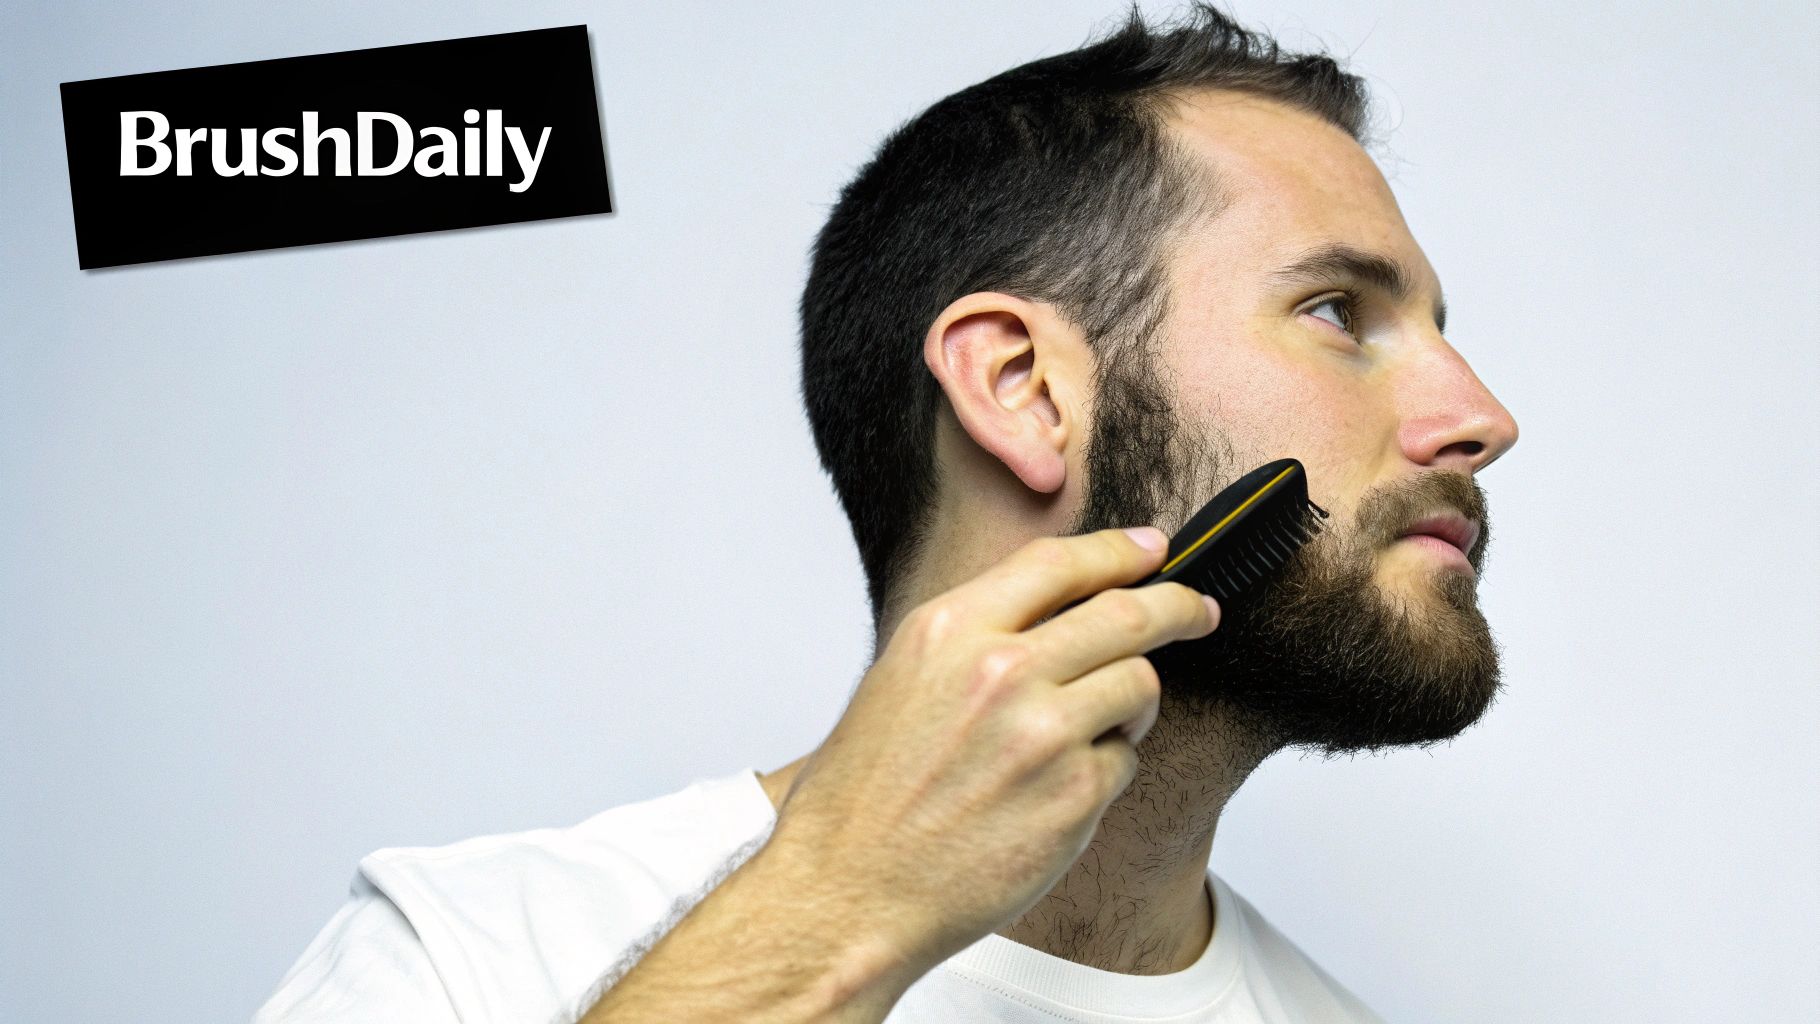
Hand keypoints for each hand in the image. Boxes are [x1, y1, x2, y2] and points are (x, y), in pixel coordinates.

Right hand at [762, 526, 1218, 980]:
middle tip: (1196, 610)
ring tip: (1104, 725)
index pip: (1058, 562)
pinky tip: (1060, 790)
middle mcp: (1000, 671)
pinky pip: (1124, 761)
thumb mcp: (902, 680)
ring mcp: (1043, 733)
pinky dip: (1106, 770)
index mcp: (950, 631)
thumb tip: (1054, 615)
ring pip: (1138, 684)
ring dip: (1133, 700)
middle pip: (1124, 614)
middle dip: (1175, 606)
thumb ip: (976, 639)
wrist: (848, 890)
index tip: (1150, 550)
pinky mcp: (1074, 796)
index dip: (1116, 551)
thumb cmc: (863, 797)